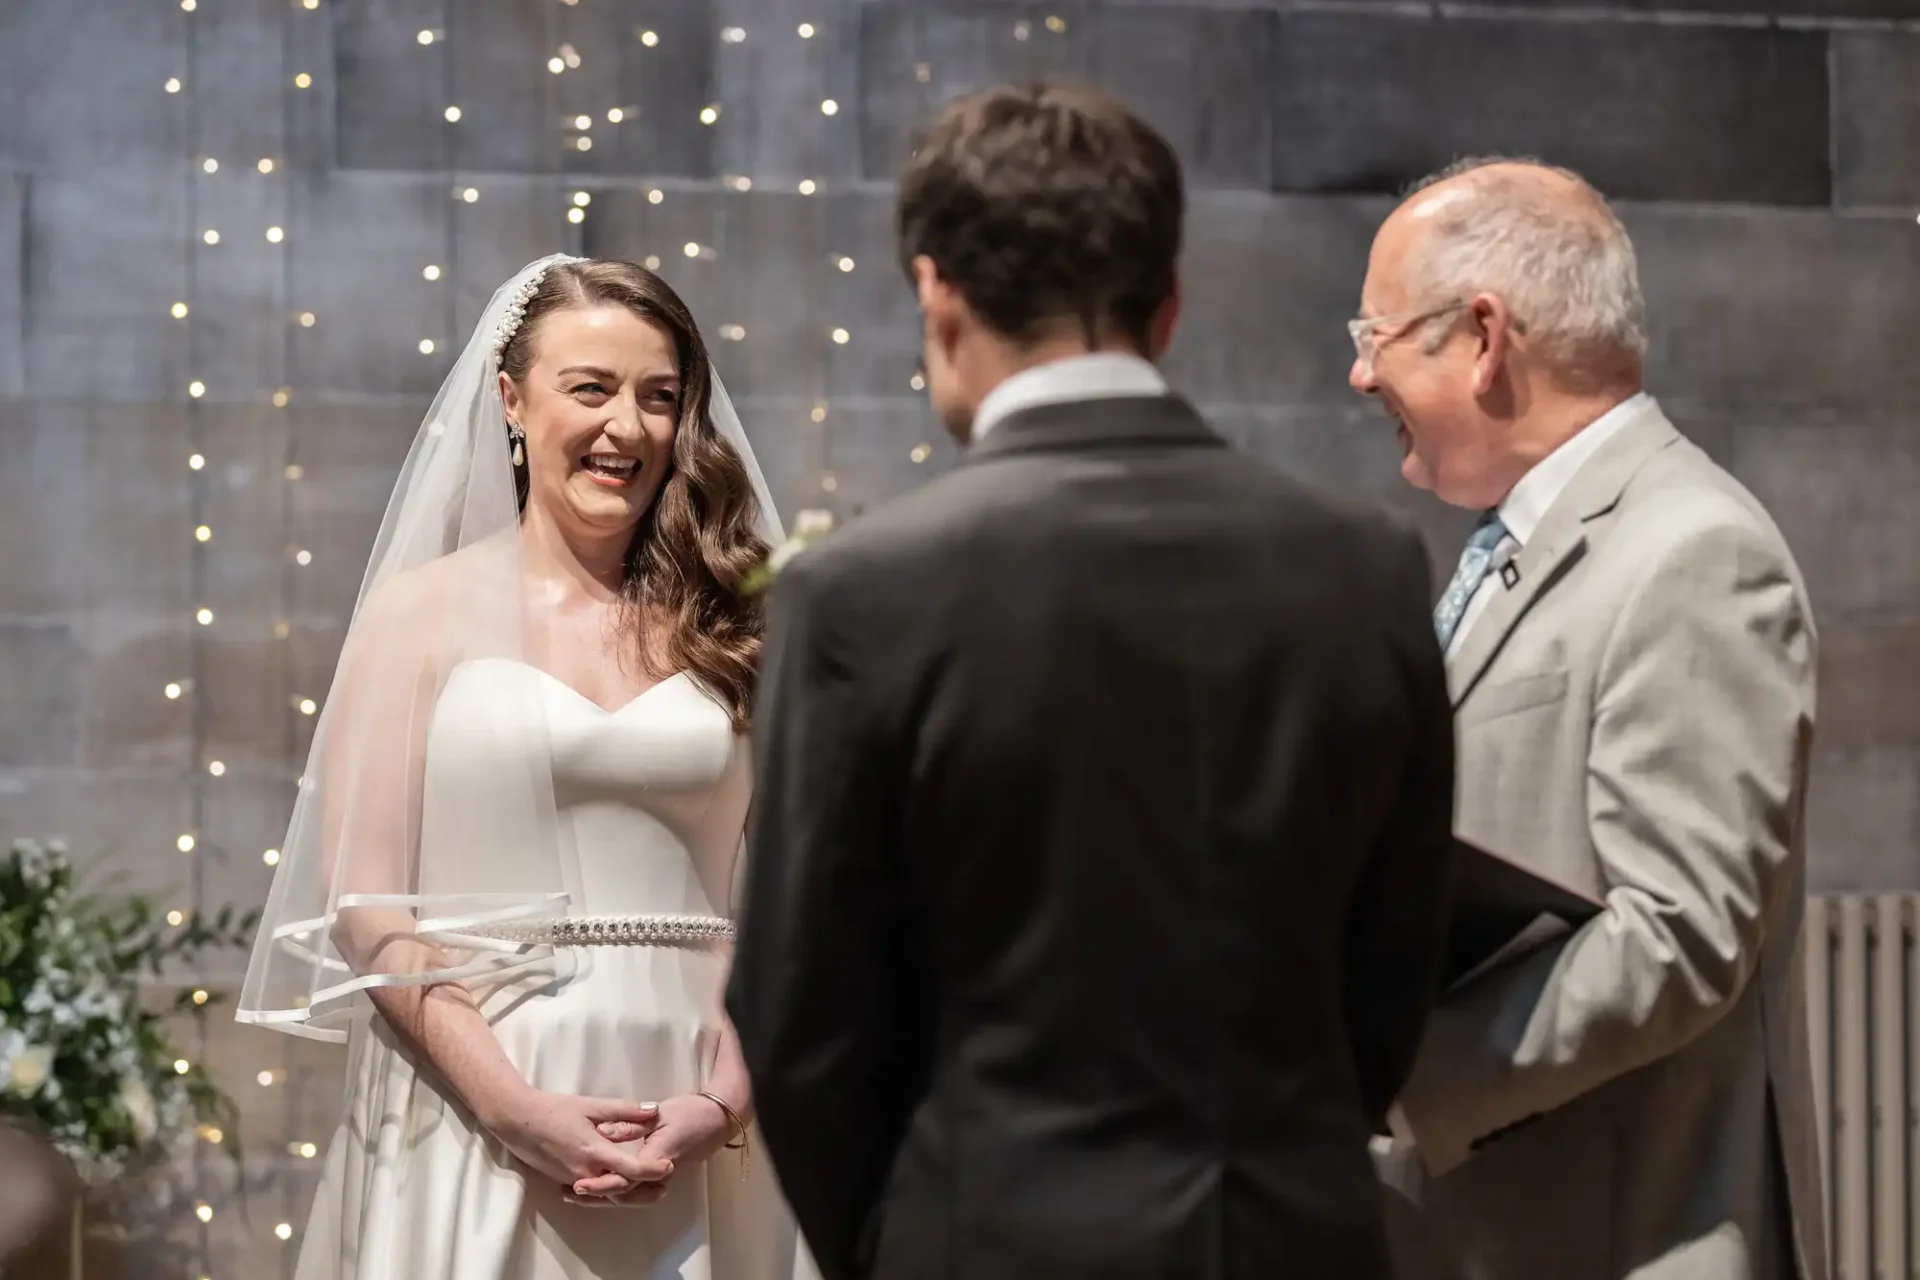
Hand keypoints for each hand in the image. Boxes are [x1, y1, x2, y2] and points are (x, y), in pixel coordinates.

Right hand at [487, 1089, 670, 1189]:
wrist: (517, 1121)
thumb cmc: (554, 1110)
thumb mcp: (591, 1105)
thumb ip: (624, 1110)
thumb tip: (654, 1110)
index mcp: (594, 1152)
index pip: (631, 1170)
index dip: (653, 1170)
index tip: (669, 1166)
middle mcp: (585, 1173)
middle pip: (622, 1190)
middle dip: (646, 1190)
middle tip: (666, 1184)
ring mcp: (573, 1180)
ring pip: (607, 1195)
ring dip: (630, 1194)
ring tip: (650, 1189)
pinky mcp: (565, 1180)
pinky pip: (593, 1192)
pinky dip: (610, 1192)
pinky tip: (620, 1185)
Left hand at [570, 1092, 737, 1202]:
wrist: (719, 1119)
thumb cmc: (692, 1113)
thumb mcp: (661, 1114)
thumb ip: (631, 1124)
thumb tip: (603, 1132)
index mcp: (656, 1158)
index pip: (624, 1179)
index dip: (600, 1184)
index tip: (578, 1185)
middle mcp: (656, 1173)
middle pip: (622, 1193)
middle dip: (595, 1196)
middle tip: (567, 1193)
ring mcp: (658, 1176)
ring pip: (626, 1193)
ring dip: (601, 1194)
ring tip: (573, 1192)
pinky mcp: (657, 1172)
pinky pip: (633, 1185)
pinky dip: (613, 1186)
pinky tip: (596, 1183)